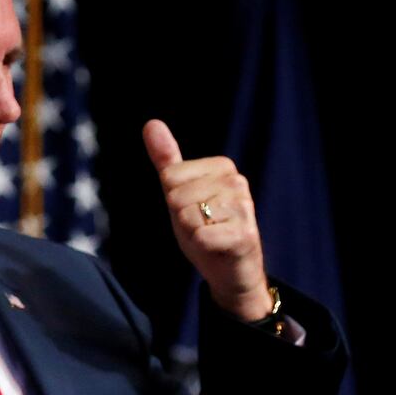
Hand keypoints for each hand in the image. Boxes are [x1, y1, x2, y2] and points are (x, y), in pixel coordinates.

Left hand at [142, 119, 271, 321]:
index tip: (194, 209)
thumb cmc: (205, 228)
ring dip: (193, 233)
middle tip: (202, 226)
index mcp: (222, 166)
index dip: (174, 200)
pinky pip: (200, 236)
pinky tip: (217, 247)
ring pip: (187, 216)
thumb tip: (151, 123)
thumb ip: (167, 160)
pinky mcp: (244, 234)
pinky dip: (202, 247)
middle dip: (182, 218)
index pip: (169, 177)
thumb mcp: (179, 192)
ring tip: (210, 236)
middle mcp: (237, 181)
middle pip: (176, 196)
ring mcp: (243, 207)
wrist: (231, 270)